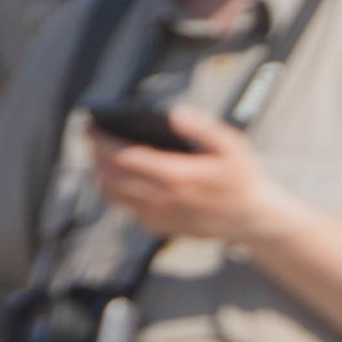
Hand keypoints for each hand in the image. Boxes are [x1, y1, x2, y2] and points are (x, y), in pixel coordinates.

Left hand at [88, 109, 276, 249]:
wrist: (251, 219)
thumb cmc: (241, 178)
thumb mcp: (231, 145)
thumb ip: (203, 127)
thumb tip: (175, 114)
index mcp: (178, 176)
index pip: (124, 157)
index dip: (101, 140)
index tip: (90, 126)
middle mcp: (164, 200)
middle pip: (111, 176)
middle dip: (95, 155)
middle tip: (92, 137)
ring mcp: (160, 217)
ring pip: (113, 196)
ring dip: (101, 174)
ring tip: (100, 155)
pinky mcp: (159, 227)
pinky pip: (127, 208)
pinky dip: (117, 190)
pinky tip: (123, 176)